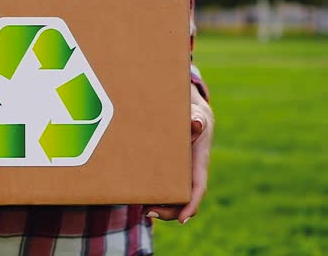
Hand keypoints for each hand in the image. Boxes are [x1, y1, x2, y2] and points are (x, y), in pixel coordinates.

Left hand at [143, 84, 213, 223]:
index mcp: (199, 164)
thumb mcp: (197, 116)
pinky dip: (151, 194)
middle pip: (183, 200)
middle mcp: (190, 174)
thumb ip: (197, 120)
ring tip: (141, 208)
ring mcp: (179, 175)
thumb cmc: (194, 118)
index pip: (198, 188)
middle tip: (148, 212)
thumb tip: (196, 124)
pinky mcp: (168, 172)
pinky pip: (162, 188)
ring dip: (158, 206)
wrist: (191, 118)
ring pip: (172, 198)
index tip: (183, 219)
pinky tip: (137, 196)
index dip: (191, 205)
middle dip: (168, 211)